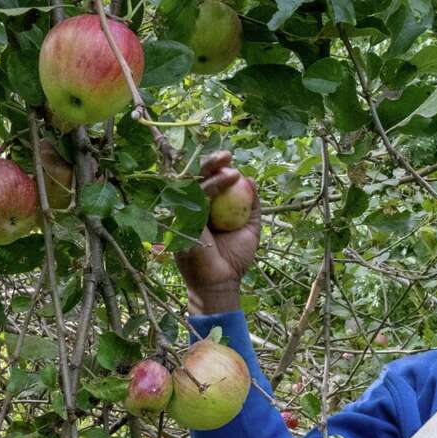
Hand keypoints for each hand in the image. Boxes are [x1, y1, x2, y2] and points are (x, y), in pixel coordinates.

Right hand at [176, 150, 261, 314]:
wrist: (222, 282)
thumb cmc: (235, 259)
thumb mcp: (250, 229)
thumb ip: (252, 207)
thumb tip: (251, 179)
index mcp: (208, 210)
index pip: (209, 182)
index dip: (218, 169)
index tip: (232, 161)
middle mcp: (195, 210)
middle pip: (198, 178)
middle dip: (211, 163)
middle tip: (226, 154)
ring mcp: (187, 215)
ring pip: (194, 185)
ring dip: (213, 173)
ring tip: (232, 171)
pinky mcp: (184, 221)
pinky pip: (195, 198)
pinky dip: (210, 187)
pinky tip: (226, 180)